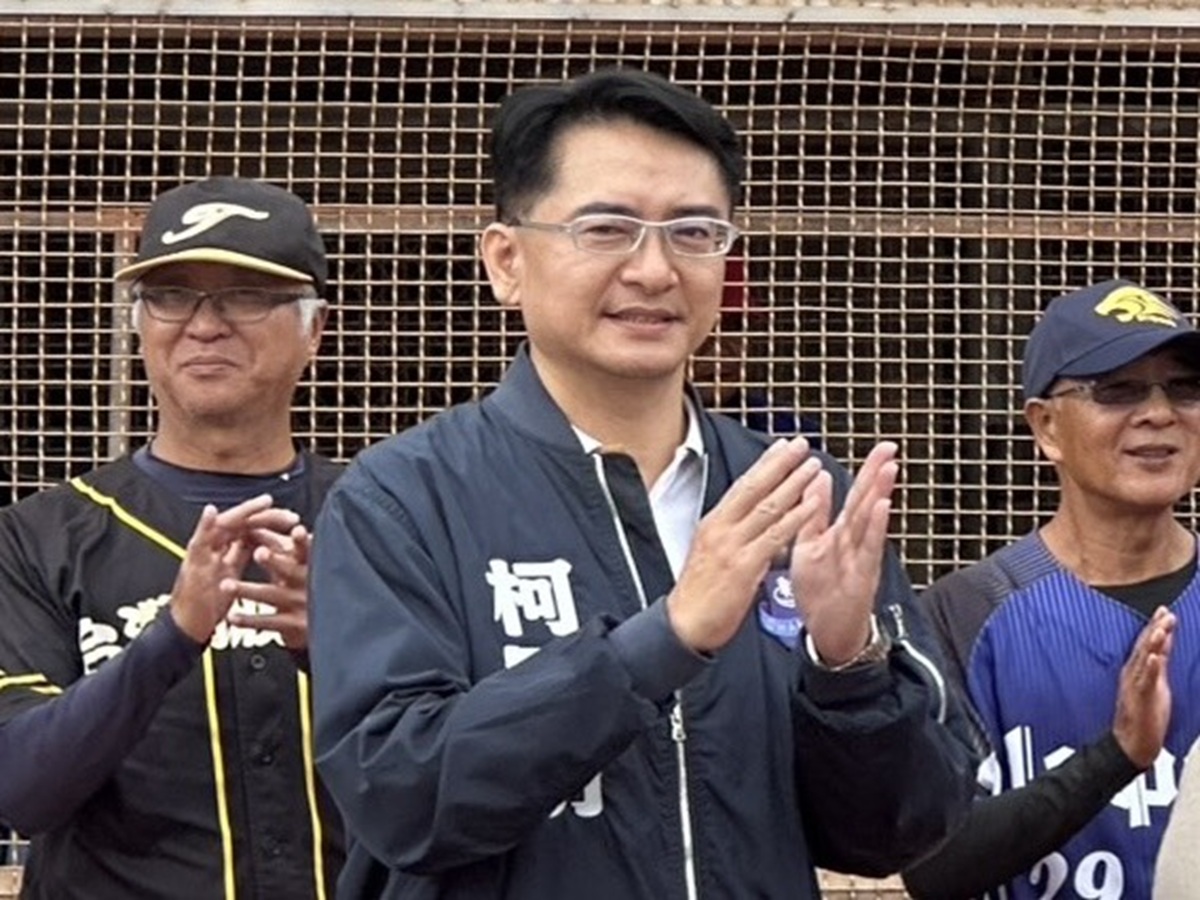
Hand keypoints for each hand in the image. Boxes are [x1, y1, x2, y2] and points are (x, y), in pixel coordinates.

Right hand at [170, 495, 299, 643]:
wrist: (187, 628)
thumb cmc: (207, 605)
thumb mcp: (230, 577)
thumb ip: (240, 557)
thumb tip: (265, 544)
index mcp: (225, 550)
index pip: (251, 528)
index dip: (271, 522)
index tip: (293, 520)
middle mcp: (213, 547)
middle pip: (241, 522)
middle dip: (266, 515)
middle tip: (290, 515)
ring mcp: (202, 552)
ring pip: (224, 524)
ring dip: (244, 512)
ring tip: (264, 502)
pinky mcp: (192, 562)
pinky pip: (198, 540)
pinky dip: (204, 524)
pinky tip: (211, 512)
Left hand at [227, 522, 312, 648]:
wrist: (328, 626)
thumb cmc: (307, 586)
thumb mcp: (300, 566)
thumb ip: (279, 548)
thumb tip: (254, 528)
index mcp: (310, 566)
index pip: (307, 551)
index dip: (302, 541)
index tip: (297, 530)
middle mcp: (308, 584)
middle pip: (290, 571)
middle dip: (274, 562)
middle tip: (258, 552)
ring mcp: (300, 605)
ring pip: (271, 595)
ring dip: (248, 590)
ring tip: (226, 585)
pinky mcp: (293, 626)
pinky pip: (268, 622)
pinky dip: (248, 620)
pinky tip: (232, 617)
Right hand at [667, 436, 821, 652]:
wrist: (684, 625)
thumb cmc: (699, 594)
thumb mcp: (711, 553)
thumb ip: (732, 534)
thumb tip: (752, 520)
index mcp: (713, 524)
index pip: (742, 486)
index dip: (764, 464)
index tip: (781, 446)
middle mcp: (721, 529)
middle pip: (754, 488)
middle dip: (779, 464)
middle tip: (800, 444)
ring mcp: (732, 546)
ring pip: (767, 508)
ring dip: (793, 484)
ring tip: (813, 466)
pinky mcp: (744, 567)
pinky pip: (774, 537)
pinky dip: (795, 518)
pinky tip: (812, 505)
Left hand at [790, 441, 897, 666]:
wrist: (828, 635)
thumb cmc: (820, 591)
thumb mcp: (810, 545)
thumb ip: (815, 515)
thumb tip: (818, 478)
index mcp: (839, 533)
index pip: (855, 496)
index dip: (866, 471)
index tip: (880, 447)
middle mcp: (854, 542)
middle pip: (867, 502)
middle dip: (877, 475)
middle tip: (889, 447)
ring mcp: (861, 558)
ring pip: (871, 522)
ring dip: (880, 495)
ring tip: (888, 469)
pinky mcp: (863, 576)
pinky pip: (870, 549)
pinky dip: (876, 527)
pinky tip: (882, 507)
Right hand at [1113, 605, 1174, 769]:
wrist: (1131, 743)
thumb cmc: (1144, 715)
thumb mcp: (1156, 685)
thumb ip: (1159, 664)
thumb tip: (1164, 644)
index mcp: (1136, 670)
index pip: (1147, 644)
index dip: (1156, 627)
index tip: (1165, 611)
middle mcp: (1133, 673)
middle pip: (1145, 647)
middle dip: (1156, 629)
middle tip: (1166, 613)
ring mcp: (1135, 685)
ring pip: (1143, 660)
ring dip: (1151, 644)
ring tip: (1160, 629)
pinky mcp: (1140, 698)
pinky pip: (1144, 681)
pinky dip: (1149, 668)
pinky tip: (1154, 658)